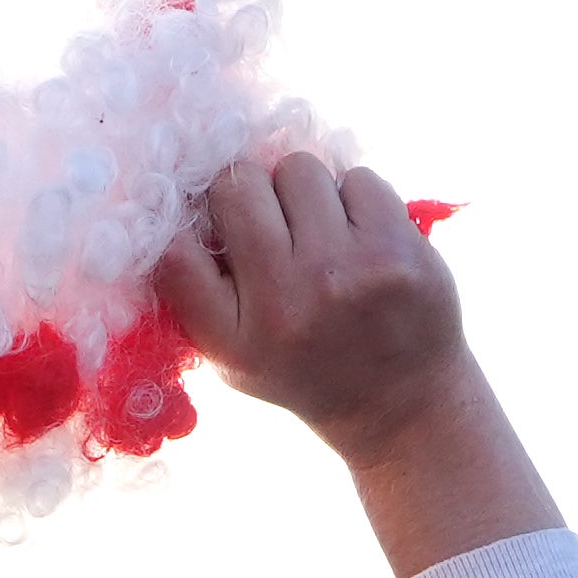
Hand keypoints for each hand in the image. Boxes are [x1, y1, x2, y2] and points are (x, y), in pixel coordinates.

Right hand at [157, 155, 551, 574]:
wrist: (401, 408)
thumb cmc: (306, 370)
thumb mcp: (236, 357)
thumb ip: (200, 295)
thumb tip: (187, 204)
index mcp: (235, 338)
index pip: (175, 253)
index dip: (190, 226)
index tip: (215, 232)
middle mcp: (285, 303)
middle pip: (237, 186)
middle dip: (249, 192)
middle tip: (272, 220)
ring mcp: (345, 273)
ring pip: (298, 169)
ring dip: (305, 191)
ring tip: (320, 231)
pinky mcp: (397, 251)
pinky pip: (358, 178)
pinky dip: (355, 199)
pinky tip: (360, 237)